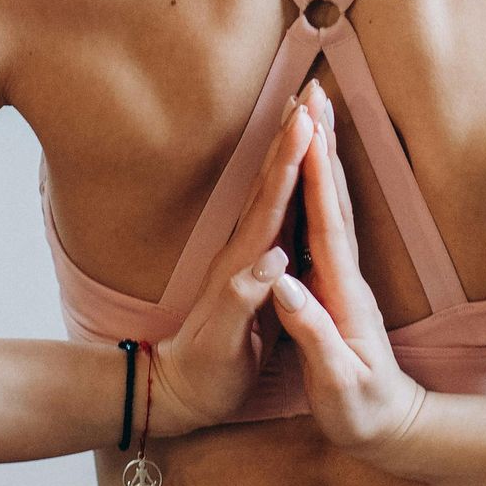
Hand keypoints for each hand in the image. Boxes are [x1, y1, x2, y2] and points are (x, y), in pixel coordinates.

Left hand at [147, 97, 312, 440]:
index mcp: (244, 266)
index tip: (307, 123)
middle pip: (270, 181)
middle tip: (311, 93)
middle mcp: (243, 251)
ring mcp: (245, 256)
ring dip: (289, 148)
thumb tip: (272, 261)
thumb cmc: (205, 376)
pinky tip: (297, 167)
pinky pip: (274, 210)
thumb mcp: (224, 347)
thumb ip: (243, 302)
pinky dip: (287, 180)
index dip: (290, 163)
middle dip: (292, 136)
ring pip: (271, 189)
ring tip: (305, 112)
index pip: (272, 204)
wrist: (174, 392)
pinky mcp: (251, 266)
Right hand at [268, 81, 428, 460]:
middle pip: (335, 198)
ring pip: (335, 203)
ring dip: (326, 155)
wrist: (393, 429)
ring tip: (316, 113)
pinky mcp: (340, 283)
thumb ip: (313, 333)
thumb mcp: (335, 382)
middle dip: (323, 144)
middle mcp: (348, 275)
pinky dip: (323, 184)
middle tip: (314, 94)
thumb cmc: (361, 412)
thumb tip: (286, 284)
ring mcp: (347, 276)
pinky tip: (317, 168)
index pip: (325, 224)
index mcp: (343, 292)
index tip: (306, 131)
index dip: (316, 176)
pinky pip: (328, 219)